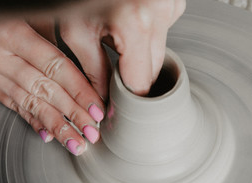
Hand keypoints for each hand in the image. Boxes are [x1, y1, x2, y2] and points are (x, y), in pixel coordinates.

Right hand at [0, 19, 104, 154]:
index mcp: (12, 33)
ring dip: (56, 125)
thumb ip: (50, 37)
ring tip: (75, 142)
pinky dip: (32, 121)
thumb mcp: (27, 15)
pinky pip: (12, 105)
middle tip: (91, 132)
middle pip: (45, 89)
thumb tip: (84, 67)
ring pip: (29, 103)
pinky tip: (49, 135)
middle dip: (72, 114)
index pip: (56, 67)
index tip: (97, 108)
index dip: (79, 90)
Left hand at [59, 0, 185, 95]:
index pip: (141, 83)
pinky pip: (164, 33)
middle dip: (134, 75)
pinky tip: (132, 23)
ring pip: (160, 52)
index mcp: (135, 24)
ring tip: (119, 37)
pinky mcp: (173, 4)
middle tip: (113, 66)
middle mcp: (160, 14)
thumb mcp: (78, 31)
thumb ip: (93, 71)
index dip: (130, 97)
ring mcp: (170, 7)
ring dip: (141, 54)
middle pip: (153, 70)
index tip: (120, 104)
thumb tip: (102, 100)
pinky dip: (148, 36)